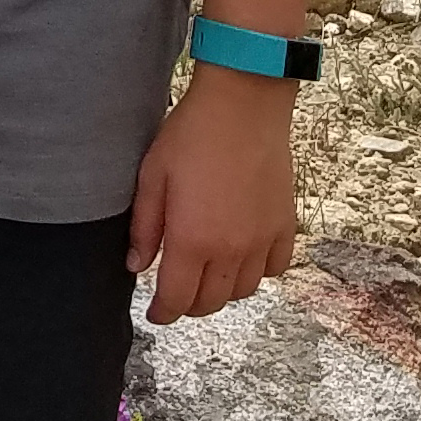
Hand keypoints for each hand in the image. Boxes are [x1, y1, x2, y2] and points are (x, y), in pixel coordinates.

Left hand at [129, 66, 297, 324]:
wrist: (244, 105)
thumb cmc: (192, 135)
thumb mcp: (152, 176)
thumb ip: (144, 226)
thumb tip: (136, 266)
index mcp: (192, 240)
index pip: (176, 298)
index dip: (162, 313)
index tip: (155, 314)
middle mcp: (231, 250)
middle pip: (210, 302)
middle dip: (189, 305)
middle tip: (175, 293)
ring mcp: (262, 240)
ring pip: (243, 291)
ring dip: (222, 292)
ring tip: (206, 275)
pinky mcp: (285, 226)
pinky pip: (275, 269)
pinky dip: (258, 273)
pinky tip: (243, 257)